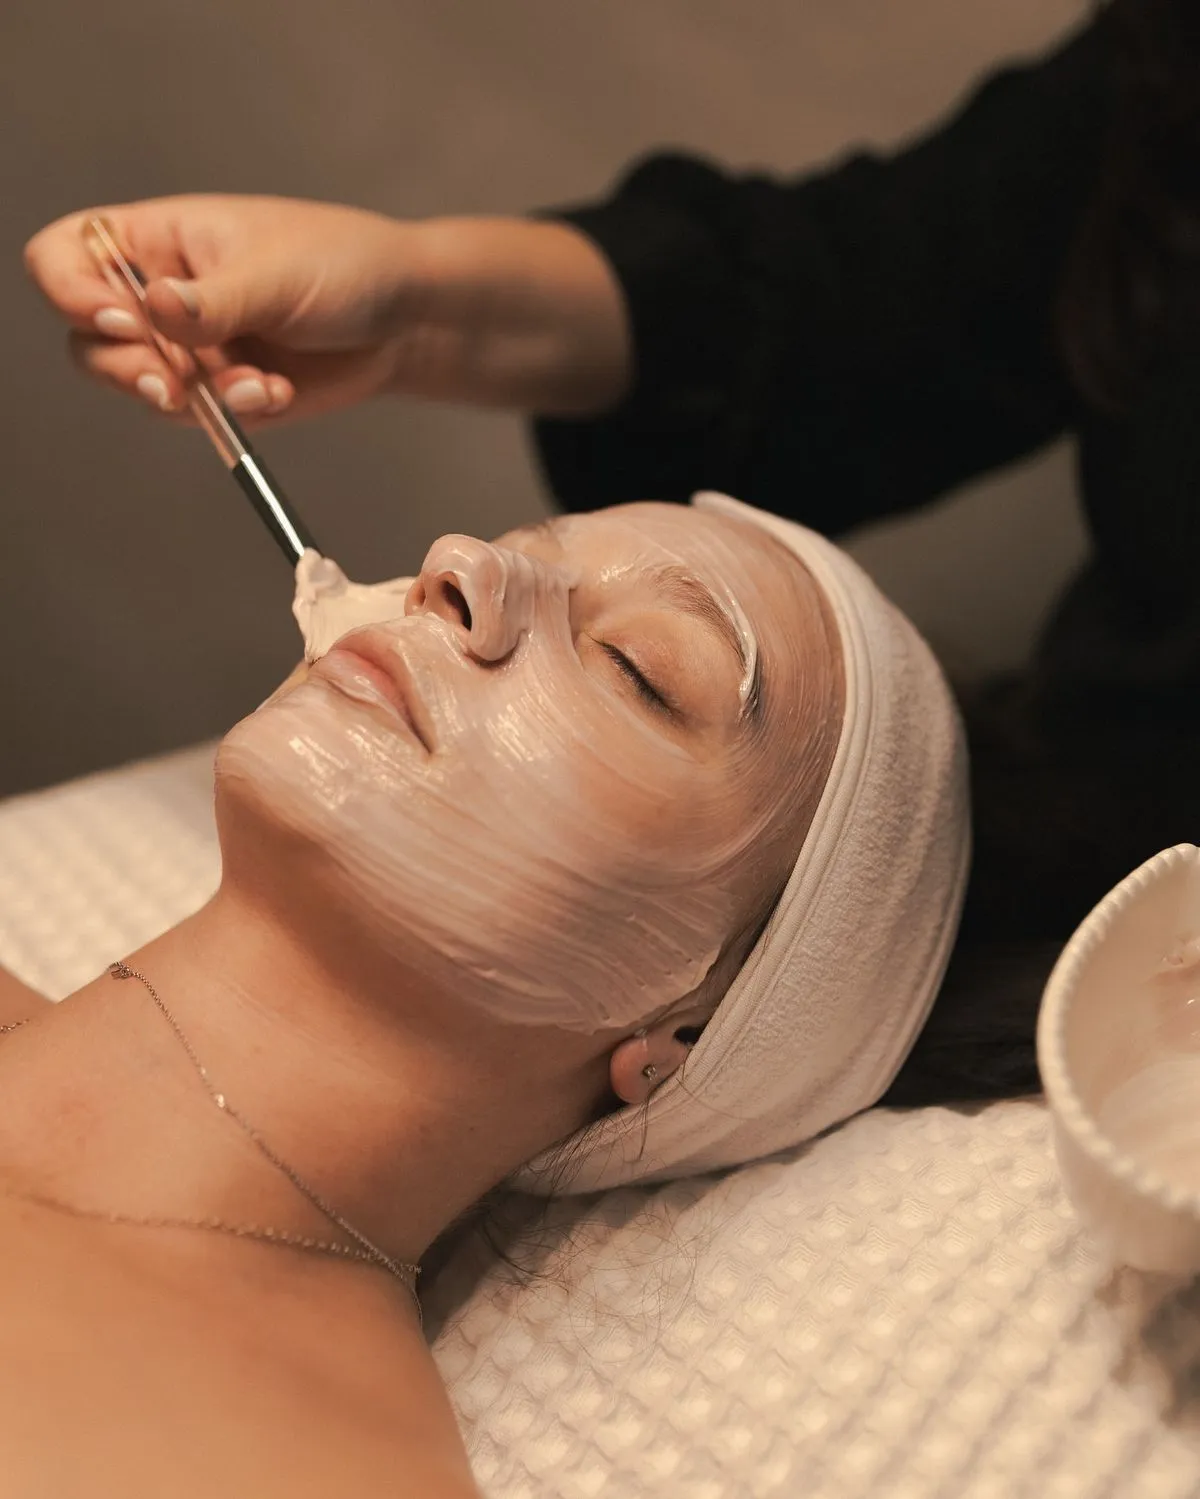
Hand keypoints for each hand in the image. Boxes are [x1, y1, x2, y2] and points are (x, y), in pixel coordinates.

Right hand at [24, 194, 631, 425]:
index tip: (124, 319)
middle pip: (86, 337)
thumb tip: (155, 311)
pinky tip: (276, 391)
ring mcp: (186, 346)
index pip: (66, 254)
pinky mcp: (218, 391)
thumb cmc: (345, 267)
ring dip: (188, 398)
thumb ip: (213, 300)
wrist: (403, 323)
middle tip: (175, 383)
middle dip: (128, 367)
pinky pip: (195, 417)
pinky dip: (231, 414)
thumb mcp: (277, 275)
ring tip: (253, 386)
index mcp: (159, 238)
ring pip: (137, 385)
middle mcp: (159, 293)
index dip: (73, 291)